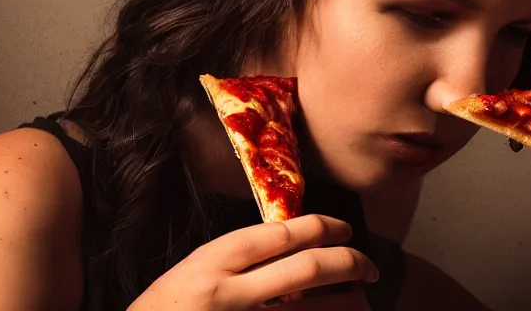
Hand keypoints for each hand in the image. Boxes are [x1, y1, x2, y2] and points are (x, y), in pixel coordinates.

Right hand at [127, 214, 376, 310]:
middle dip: (348, 263)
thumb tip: (292, 250)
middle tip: (369, 267)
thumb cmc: (162, 310)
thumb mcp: (192, 273)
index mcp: (214, 261)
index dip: (323, 227)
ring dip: (345, 303)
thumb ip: (236, 261)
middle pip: (306, 268)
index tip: (344, 228)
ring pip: (310, 310)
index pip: (282, 234)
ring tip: (363, 299)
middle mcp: (229, 291)